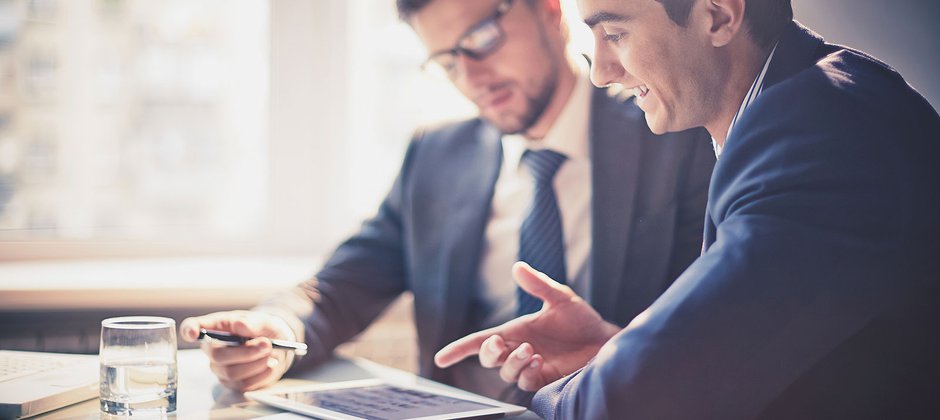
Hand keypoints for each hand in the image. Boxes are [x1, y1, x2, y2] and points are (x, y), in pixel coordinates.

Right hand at [180, 310, 296, 390]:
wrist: (278, 345)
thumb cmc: (263, 329)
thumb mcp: (262, 320)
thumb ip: (252, 322)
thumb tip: (239, 325)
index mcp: (214, 327)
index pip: (191, 327)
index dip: (189, 330)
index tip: (193, 333)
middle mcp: (212, 349)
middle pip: (217, 355)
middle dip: (245, 351)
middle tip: (266, 344)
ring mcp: (220, 368)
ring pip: (232, 372)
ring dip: (256, 363)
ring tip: (270, 353)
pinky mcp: (233, 383)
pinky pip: (244, 384)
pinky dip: (261, 374)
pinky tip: (269, 364)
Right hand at [435, 262, 619, 390]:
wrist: (604, 341)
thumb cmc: (581, 319)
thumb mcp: (560, 297)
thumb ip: (538, 284)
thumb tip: (517, 267)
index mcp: (515, 330)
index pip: (481, 341)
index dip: (459, 349)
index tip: (440, 358)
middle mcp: (518, 349)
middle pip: (487, 358)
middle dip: (487, 353)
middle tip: (500, 344)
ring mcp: (530, 366)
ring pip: (505, 372)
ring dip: (513, 362)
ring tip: (532, 351)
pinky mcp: (544, 379)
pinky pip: (525, 382)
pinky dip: (527, 372)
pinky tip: (539, 361)